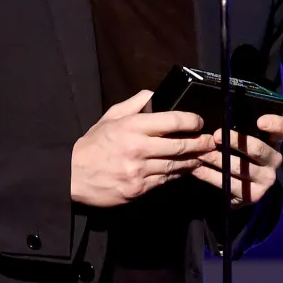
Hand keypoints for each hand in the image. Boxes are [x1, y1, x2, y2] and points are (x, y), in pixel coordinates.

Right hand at [70, 89, 215, 207]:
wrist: (72, 176)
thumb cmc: (92, 146)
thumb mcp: (110, 117)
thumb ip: (134, 104)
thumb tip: (154, 93)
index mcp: (132, 127)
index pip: (172, 120)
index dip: (191, 121)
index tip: (199, 122)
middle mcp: (138, 148)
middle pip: (180, 145)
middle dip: (200, 143)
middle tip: (210, 141)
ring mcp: (139, 170)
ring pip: (175, 165)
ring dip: (191, 161)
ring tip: (201, 156)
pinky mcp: (138, 188)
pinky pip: (164, 181)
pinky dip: (176, 175)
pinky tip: (183, 170)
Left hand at [191, 113, 282, 205]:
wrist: (245, 183)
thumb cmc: (242, 149)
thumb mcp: (246, 136)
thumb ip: (240, 125)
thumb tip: (219, 114)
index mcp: (276, 140)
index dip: (276, 124)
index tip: (260, 121)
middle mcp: (275, 160)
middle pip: (258, 149)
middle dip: (235, 141)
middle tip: (216, 136)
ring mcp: (266, 179)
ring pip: (239, 167)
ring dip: (217, 158)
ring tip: (200, 152)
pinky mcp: (252, 195)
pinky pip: (228, 184)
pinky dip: (209, 175)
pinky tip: (197, 168)